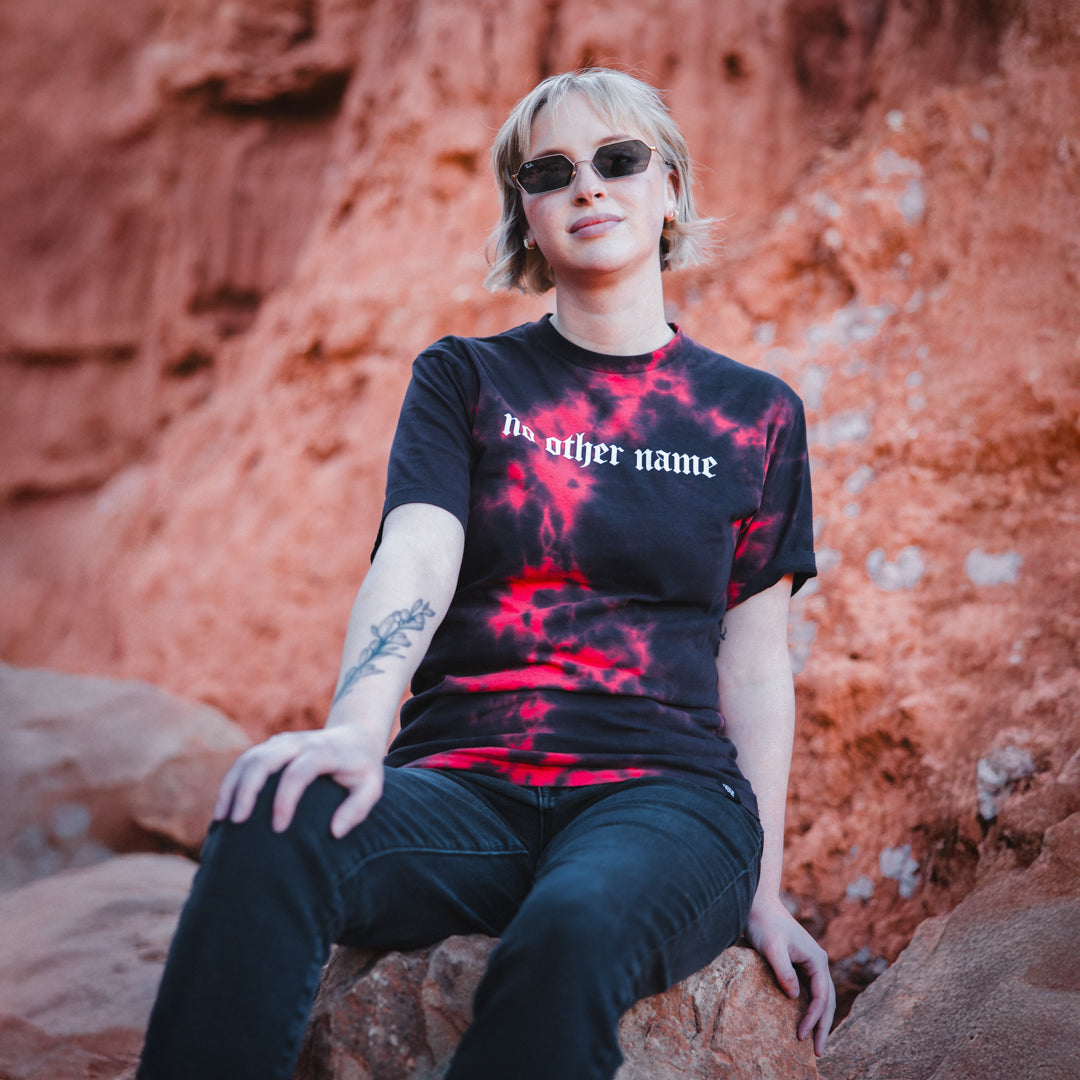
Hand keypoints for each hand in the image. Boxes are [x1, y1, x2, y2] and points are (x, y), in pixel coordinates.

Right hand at [212, 725, 384, 837]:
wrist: (355, 736)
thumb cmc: (362, 769)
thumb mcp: (372, 787)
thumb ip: (357, 809)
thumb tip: (334, 832)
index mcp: (323, 751)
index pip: (298, 773)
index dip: (285, 800)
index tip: (278, 828)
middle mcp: (298, 743)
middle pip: (264, 759)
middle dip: (247, 790)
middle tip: (237, 822)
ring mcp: (282, 742)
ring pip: (248, 758)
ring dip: (231, 786)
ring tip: (222, 819)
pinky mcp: (271, 748)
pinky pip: (244, 762)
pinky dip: (230, 783)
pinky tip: (223, 810)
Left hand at [744, 893, 835, 1056]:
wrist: (756, 903)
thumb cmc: (764, 924)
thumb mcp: (772, 948)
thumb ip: (785, 972)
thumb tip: (795, 997)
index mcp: (817, 959)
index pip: (822, 997)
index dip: (813, 1019)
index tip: (800, 1036)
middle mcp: (818, 962)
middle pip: (827, 1000)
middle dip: (823, 1027)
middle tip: (817, 1052)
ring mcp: (810, 962)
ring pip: (820, 997)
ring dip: (818, 1019)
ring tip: (814, 1042)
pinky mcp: (799, 963)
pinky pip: (810, 990)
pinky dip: (810, 1007)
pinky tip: (803, 1019)